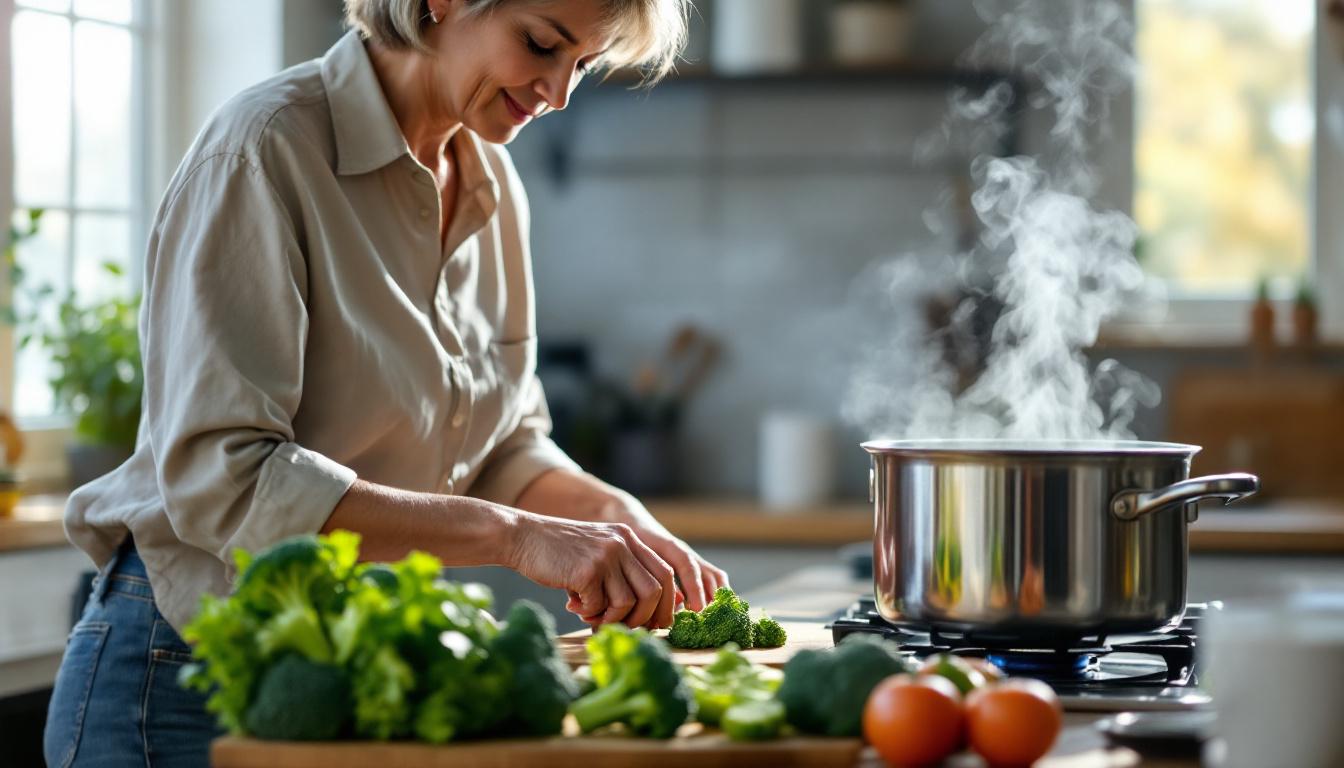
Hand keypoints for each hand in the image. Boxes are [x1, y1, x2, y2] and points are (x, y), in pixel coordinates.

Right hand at [513, 469, 730, 616]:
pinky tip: (573, 604)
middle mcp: (623, 543)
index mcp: (629, 538)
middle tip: (626, 628)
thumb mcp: (598, 553)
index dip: (666, 603)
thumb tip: (646, 617)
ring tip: (592, 616)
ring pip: (628, 602)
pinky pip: (599, 606)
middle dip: (644, 617)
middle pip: (654, 591)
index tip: (656, 623)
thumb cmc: (559, 554)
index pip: (664, 573)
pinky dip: (589, 613)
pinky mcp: (587, 570)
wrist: (522, 537)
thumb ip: (620, 575)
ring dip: (612, 618)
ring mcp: (606, 555)